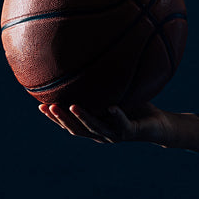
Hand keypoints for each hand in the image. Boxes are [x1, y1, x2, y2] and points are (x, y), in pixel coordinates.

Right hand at [37, 101, 176, 147]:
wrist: (158, 124)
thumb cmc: (134, 109)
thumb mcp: (113, 96)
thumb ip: (99, 89)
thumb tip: (86, 64)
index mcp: (95, 127)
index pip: (70, 125)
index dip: (55, 118)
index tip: (40, 106)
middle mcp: (102, 134)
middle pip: (78, 129)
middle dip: (62, 119)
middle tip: (49, 106)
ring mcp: (116, 134)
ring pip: (96, 128)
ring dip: (83, 117)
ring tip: (72, 106)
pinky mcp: (132, 132)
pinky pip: (123, 123)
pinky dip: (116, 115)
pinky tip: (111, 107)